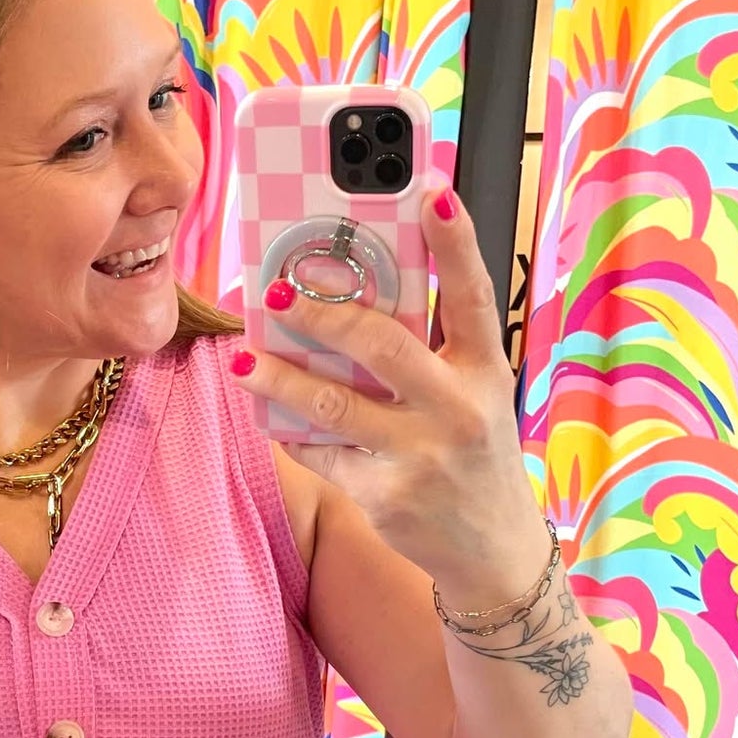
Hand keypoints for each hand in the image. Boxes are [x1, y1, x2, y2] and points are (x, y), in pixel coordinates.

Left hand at [230, 188, 549, 607]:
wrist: (492, 552)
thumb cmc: (470, 454)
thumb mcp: (472, 395)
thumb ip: (428, 350)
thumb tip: (349, 294)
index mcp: (485, 369)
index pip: (472, 293)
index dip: (454, 239)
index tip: (430, 185)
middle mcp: (459, 408)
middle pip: (383, 345)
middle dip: (323, 313)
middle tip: (276, 291)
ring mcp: (421, 455)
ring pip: (333, 405)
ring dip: (280, 378)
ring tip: (245, 359)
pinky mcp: (384, 496)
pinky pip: (320, 453)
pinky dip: (290, 432)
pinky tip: (270, 415)